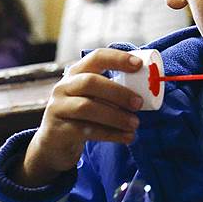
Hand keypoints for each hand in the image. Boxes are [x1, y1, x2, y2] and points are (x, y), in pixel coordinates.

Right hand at [15, 49, 144, 186]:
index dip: (117, 59)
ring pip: (87, 108)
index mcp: (77, 73)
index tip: (138, 65)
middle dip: (118, 92)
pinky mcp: (59, 130)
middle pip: (90, 82)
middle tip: (139, 103)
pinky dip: (110, 134)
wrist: (54, 144)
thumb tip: (148, 88)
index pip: (96, 57)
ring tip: (135, 124)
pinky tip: (127, 137)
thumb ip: (112, 90)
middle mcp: (64, 87)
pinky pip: (86, 130)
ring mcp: (58, 108)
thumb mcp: (93, 98)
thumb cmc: (83, 115)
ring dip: (116, 116)